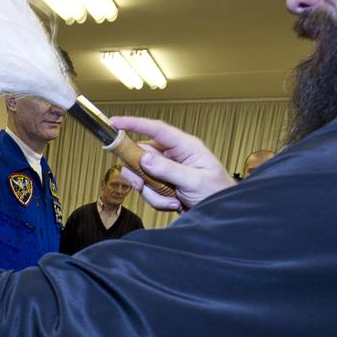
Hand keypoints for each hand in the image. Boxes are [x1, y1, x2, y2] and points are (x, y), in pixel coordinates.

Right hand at [109, 116, 235, 211]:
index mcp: (185, 146)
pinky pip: (147, 190)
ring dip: (153, 192)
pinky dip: (157, 201)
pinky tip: (175, 203)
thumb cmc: (217, 192)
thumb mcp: (194, 181)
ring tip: (172, 199)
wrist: (222, 213)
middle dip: (141, 174)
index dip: (134, 124)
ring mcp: (167, 171)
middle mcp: (173, 156)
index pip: (156, 129)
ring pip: (142, 176)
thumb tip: (144, 157)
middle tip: (141, 184)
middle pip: (142, 155)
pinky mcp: (163, 185)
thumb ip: (168, 169)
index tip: (114, 123)